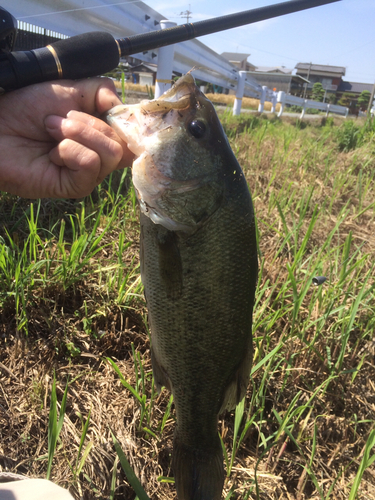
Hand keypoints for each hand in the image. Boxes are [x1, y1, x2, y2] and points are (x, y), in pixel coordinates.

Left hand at [0, 77, 133, 198]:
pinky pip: (90, 163)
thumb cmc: (26, 108)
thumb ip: (101, 91)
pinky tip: (51, 153)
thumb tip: (120, 106)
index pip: (133, 135)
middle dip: (90, 123)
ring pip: (111, 153)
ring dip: (77, 133)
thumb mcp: (70, 89)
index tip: (112, 111)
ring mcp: (89, 173)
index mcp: (101, 133)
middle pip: (123, 143)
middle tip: (60, 120)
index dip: (130, 124)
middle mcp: (99, 156)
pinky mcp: (76, 187)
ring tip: (52, 132)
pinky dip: (68, 150)